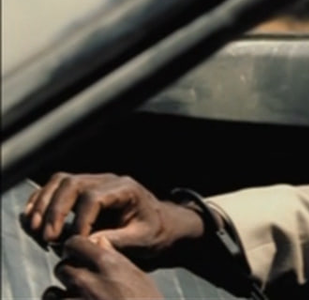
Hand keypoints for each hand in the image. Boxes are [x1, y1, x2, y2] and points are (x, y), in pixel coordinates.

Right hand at [22, 173, 203, 261]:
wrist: (162, 223)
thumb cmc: (155, 231)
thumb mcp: (143, 239)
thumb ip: (119, 240)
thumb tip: (89, 242)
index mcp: (126, 189)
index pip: (94, 197)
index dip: (80, 220)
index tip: (75, 240)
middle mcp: (108, 180)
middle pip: (72, 184)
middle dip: (56, 211)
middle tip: (49, 237)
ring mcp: (94, 182)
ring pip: (61, 182)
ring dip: (44, 205)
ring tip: (36, 230)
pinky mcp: (83, 190)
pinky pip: (56, 186)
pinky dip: (42, 200)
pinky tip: (32, 218)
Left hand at [45, 236, 163, 299]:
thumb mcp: (138, 278)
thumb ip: (115, 258)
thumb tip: (100, 242)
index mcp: (108, 264)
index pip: (74, 244)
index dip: (75, 250)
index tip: (79, 258)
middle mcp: (87, 280)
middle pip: (61, 268)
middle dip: (69, 275)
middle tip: (82, 285)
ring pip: (51, 292)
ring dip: (60, 296)